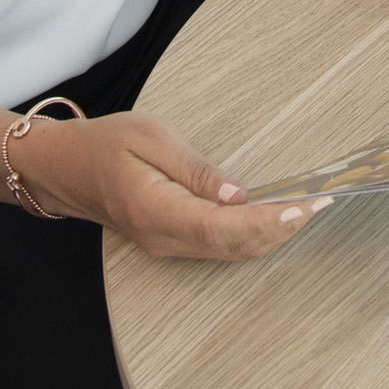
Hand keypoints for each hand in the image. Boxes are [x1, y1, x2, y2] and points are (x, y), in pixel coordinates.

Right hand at [23, 111, 328, 259]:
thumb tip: (240, 195)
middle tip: (322, 202)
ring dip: (272, 234)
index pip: (222, 227)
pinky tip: (276, 218)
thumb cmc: (105, 144)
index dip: (266, 222)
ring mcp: (168, 246)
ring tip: (310, 209)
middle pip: (234, 246)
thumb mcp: (152, 137)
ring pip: (231, 251)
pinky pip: (220, 247)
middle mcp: (164, 239)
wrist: (66, 170)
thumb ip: (197, 170)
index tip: (303, 207)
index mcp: (156, 210)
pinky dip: (252, 235)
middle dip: (281, 228)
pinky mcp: (173, 242)